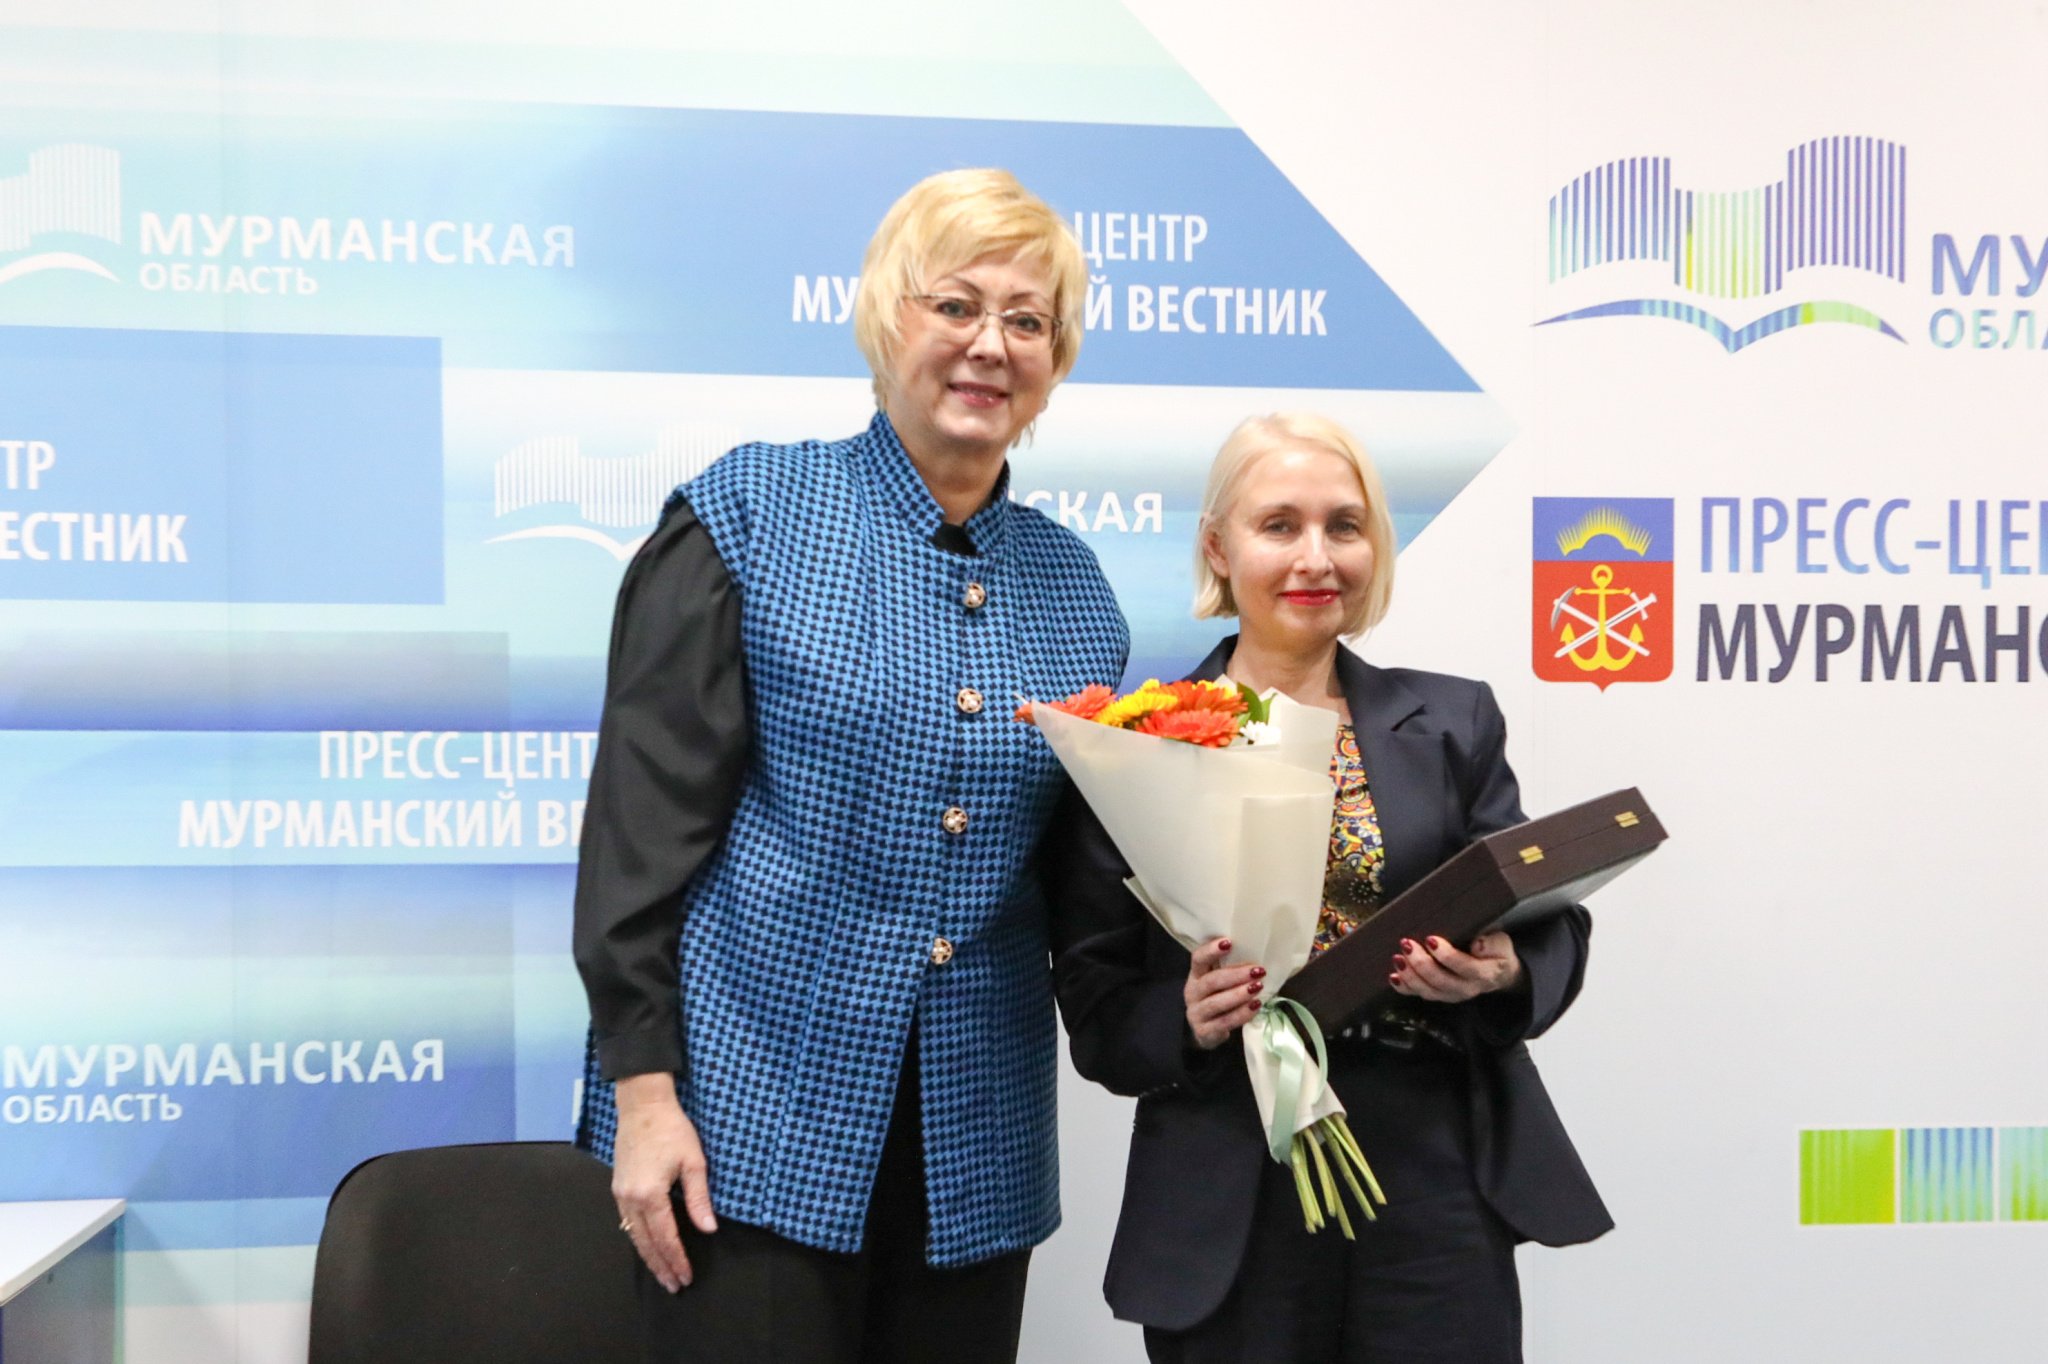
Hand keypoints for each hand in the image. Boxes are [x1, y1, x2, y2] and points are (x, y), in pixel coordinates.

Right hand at [611, 1072, 716, 1291]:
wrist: (642, 1105)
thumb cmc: (672, 1129)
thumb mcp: (693, 1162)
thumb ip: (699, 1198)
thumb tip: (709, 1228)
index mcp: (650, 1195)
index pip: (665, 1237)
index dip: (677, 1259)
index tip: (686, 1277)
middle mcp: (630, 1199)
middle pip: (645, 1243)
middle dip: (660, 1266)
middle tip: (674, 1285)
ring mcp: (620, 1194)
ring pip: (633, 1235)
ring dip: (648, 1256)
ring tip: (662, 1273)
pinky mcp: (617, 1187)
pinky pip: (626, 1221)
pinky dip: (638, 1238)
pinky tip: (647, 1245)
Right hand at [1185, 936, 1265, 1049]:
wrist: (1207, 1031)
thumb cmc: (1219, 998)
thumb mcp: (1220, 983)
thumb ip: (1230, 969)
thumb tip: (1258, 953)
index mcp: (1196, 975)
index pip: (1198, 959)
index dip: (1211, 951)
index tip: (1230, 943)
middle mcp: (1192, 992)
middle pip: (1211, 981)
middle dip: (1236, 975)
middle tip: (1258, 970)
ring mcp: (1196, 1013)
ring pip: (1216, 1002)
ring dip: (1239, 994)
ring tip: (1258, 987)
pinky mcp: (1204, 1031)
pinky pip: (1224, 1022)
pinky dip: (1242, 1014)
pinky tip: (1256, 1006)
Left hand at [1389, 932, 1522, 1003]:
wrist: (1497, 973)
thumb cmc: (1496, 952)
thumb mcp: (1502, 943)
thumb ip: (1493, 943)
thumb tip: (1478, 943)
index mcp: (1485, 974)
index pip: (1464, 967)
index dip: (1446, 956)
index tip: (1431, 939)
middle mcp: (1467, 988)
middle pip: (1441, 981)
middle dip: (1421, 963)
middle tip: (1407, 944)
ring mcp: (1451, 995)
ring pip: (1428, 990)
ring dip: (1410, 975)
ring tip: (1398, 958)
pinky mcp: (1439, 995)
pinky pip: (1419, 994)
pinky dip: (1405, 987)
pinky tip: (1394, 977)